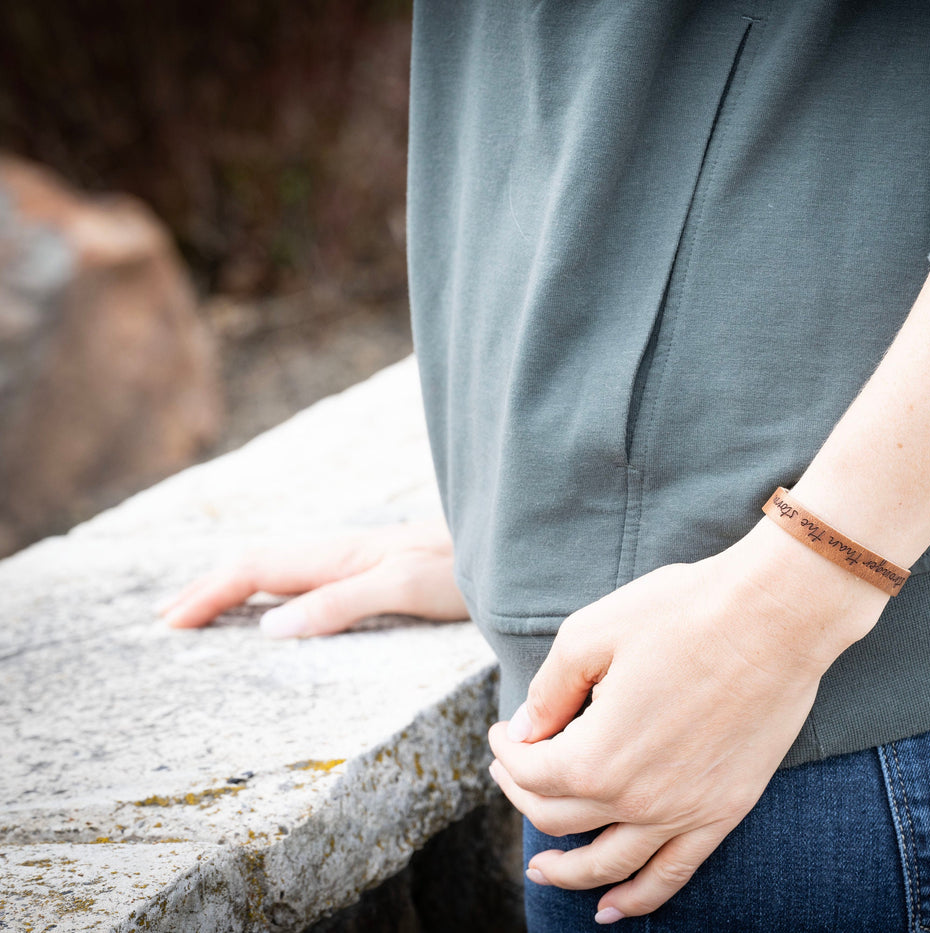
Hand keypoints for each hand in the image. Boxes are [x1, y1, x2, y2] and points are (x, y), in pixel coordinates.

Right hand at [156, 519, 468, 636]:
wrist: (516, 546)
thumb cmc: (469, 568)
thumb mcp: (405, 588)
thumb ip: (342, 603)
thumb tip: (269, 628)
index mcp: (341, 556)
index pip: (257, 570)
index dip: (210, 595)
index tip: (170, 623)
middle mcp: (344, 552)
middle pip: (260, 563)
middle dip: (210, 587)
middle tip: (166, 617)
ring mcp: (361, 557)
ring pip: (282, 565)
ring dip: (237, 584)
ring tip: (205, 606)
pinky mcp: (379, 567)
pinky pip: (308, 574)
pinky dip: (274, 586)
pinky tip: (279, 602)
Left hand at [486, 516, 889, 922]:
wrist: (776, 617)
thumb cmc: (684, 613)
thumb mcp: (593, 634)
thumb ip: (549, 690)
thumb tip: (524, 729)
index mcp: (594, 755)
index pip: (529, 773)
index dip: (505, 752)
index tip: (503, 732)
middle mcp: (634, 798)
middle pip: (559, 818)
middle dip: (524, 795)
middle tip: (513, 774)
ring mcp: (682, 812)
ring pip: (608, 865)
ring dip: (567, 873)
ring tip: (542, 870)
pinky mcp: (723, 812)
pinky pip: (672, 874)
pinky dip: (639, 898)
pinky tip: (612, 909)